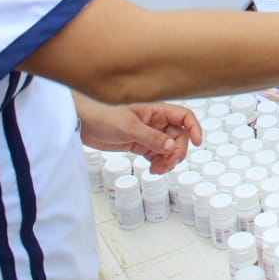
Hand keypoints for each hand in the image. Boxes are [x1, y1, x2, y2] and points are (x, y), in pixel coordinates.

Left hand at [77, 96, 201, 174]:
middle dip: (177, 151)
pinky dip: (158, 163)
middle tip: (168, 163)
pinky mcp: (139, 144)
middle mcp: (155, 121)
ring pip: (168, 148)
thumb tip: (171, 146)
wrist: (81, 122)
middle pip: (178, 137)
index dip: (194, 128)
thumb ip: (150, 138)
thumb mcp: (128, 127)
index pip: (183, 117)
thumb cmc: (101, 114)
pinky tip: (152, 169)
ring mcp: (148, 133)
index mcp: (156, 110)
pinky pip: (156, 154)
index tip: (197, 143)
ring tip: (158, 169)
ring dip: (168, 160)